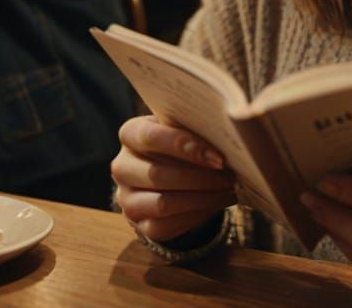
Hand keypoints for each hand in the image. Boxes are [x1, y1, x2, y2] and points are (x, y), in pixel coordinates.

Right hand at [111, 115, 236, 242]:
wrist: (169, 169)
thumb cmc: (181, 140)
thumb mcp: (183, 126)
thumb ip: (195, 127)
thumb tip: (227, 135)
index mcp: (131, 134)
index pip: (150, 137)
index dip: (184, 146)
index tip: (217, 156)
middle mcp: (122, 167)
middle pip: (157, 174)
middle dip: (199, 177)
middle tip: (229, 176)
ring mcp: (126, 198)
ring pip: (162, 203)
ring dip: (201, 197)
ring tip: (227, 189)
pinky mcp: (138, 224)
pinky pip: (166, 225)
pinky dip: (197, 214)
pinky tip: (217, 202)